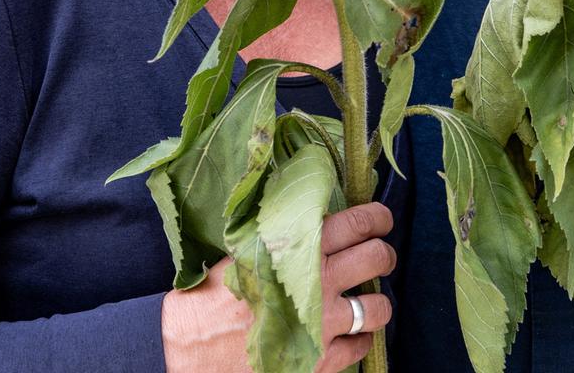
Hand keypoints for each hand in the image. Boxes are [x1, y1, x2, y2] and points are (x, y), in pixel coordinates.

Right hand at [161, 202, 396, 372]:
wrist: (190, 347)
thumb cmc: (212, 296)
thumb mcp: (244, 252)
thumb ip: (282, 235)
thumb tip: (314, 215)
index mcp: (296, 248)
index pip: (357, 222)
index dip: (377, 219)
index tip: (379, 222)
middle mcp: (316, 283)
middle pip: (377, 258)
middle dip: (383, 255)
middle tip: (377, 258)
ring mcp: (320, 324)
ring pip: (378, 307)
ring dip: (377, 302)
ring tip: (367, 301)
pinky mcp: (318, 360)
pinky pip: (360, 347)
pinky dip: (360, 340)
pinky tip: (348, 335)